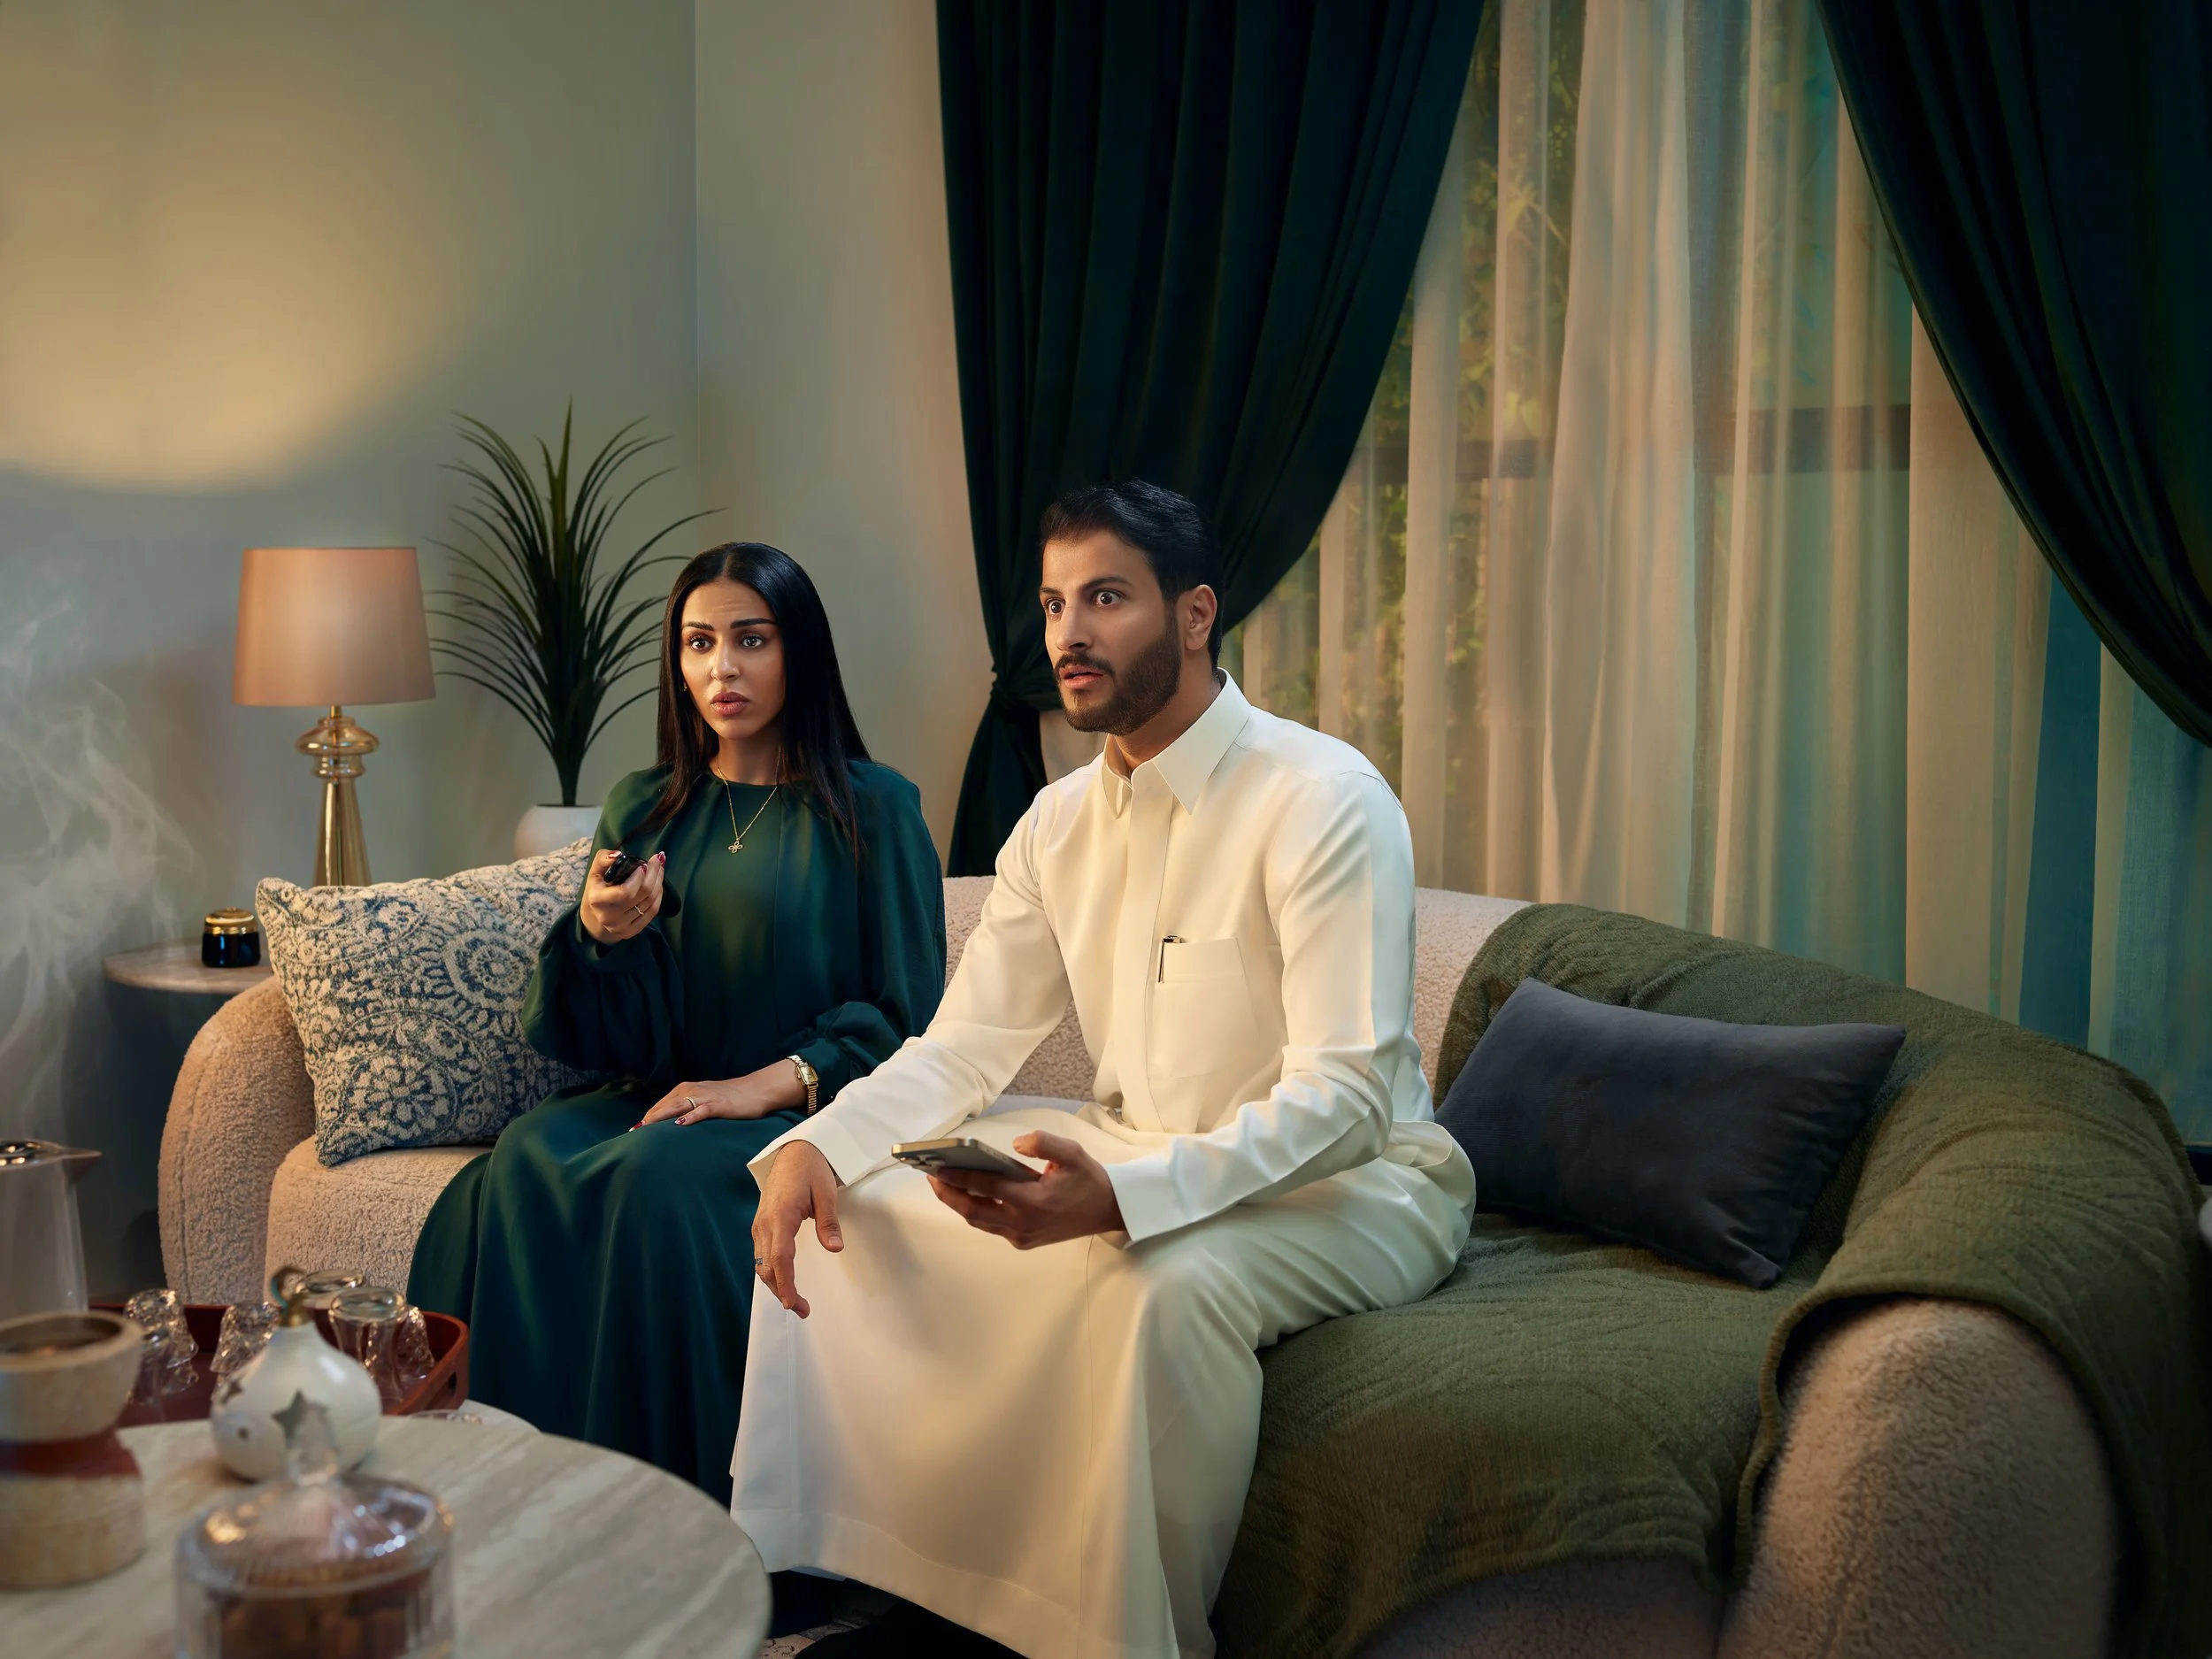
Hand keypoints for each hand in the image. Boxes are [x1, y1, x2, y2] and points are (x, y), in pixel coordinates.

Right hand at [580, 848, 664, 945]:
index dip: (639, 878)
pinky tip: (658, 885)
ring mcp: (620, 926)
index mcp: (597, 899)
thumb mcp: (595, 872)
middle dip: (654, 874)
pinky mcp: (630, 932)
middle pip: (642, 894)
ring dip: (659, 882)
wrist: (594, 917)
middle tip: (658, 860)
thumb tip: (619, 855)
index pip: (625, 891)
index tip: (643, 865)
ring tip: (659, 869)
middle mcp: (608, 916)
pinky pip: (653, 911)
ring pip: (650, 902)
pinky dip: (659, 896)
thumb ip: (603, 859)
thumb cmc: (597, 890)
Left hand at [633, 1062, 804, 1127]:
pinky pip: (702, 1110)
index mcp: (686, 1089)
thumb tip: (670, 1125)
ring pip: (678, 1106)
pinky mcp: (719, 1105)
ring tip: (647, 1128)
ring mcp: (706, 1097)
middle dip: (649, 1119)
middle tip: (634, 1133)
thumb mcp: (703, 1100)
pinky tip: (681, 1124)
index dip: (648, 1117)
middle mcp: (692, 1090)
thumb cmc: (729, 1097)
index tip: (634, 1131)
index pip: (661, 1104)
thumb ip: (687, 1108)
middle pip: (665, 1105)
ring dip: (662, 1117)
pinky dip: (691, 1116)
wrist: (756, 1090)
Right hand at [751, 1141, 842, 1317]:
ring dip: (776, 1284)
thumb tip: (835, 1248)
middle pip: (767, 1267)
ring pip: (762, 1263)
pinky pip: (762, 1254)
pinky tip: (785, 1281)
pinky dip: (772, 1271)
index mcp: (780, 1215)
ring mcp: (760, 1225)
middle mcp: (765, 1223)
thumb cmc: (811, 1170)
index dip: (785, 1283)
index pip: (780, 1257)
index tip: (793, 1303)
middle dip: (782, 1291)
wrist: (793, 1152)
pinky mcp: (761, 1225)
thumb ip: (828, 1223)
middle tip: (803, 1309)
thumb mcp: (826, 1194)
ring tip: (796, 1301)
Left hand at [927, 1131, 1123, 1248]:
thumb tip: (1016, 1145)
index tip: (938, 1168)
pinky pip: (992, 1226)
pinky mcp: (1023, 1240)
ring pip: (980, 1221)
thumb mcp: (1072, 1152)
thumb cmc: (1088, 1180)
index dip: (960, 1177)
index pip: (987, 1187)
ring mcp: (1021, 1235)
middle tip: (931, 1176)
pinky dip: (977, 1210)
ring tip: (942, 1183)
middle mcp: (1023, 1222)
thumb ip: (1043, 1143)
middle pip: (973, 1212)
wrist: (1107, 1211)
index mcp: (1034, 1201)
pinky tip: (969, 1194)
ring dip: (959, 1204)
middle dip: (948, 1195)